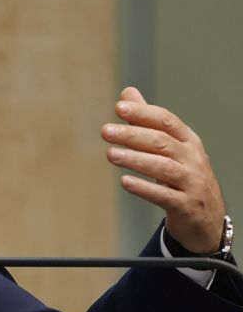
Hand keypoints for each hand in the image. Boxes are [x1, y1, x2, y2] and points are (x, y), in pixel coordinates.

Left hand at [102, 87, 225, 253]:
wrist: (207, 219)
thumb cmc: (183, 175)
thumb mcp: (170, 146)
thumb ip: (147, 121)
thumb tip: (128, 93)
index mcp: (188, 140)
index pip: (166, 121)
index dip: (143, 113)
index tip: (119, 107)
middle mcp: (193, 159)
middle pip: (161, 142)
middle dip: (132, 135)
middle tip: (105, 131)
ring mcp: (192, 183)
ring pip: (164, 167)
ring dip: (135, 159)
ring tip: (110, 154)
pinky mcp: (186, 206)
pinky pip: (165, 196)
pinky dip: (145, 188)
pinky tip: (125, 182)